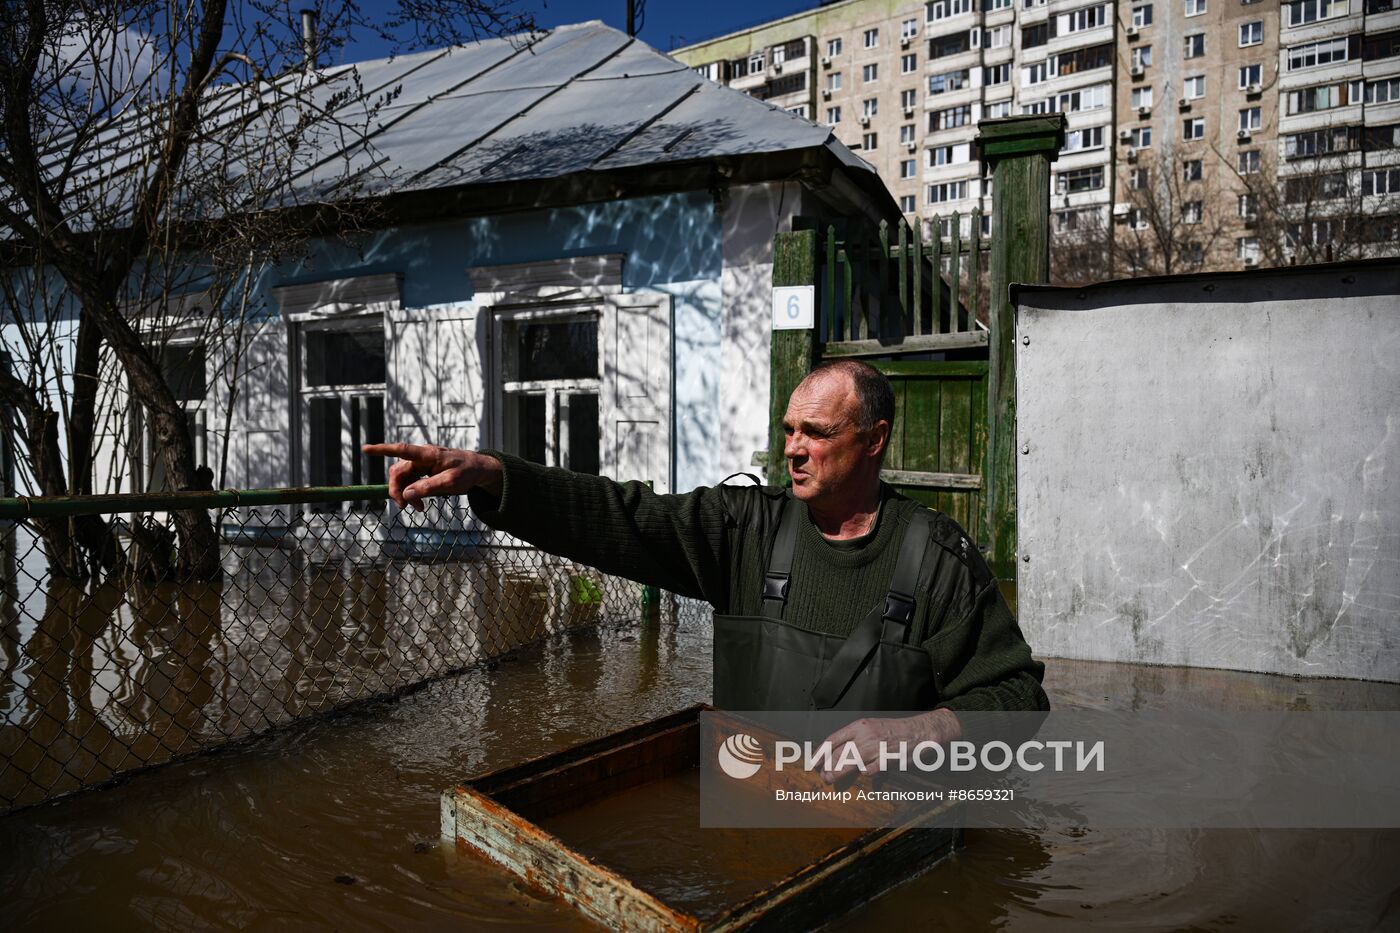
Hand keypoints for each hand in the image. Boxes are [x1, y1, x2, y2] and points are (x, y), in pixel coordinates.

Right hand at [361, 443, 502, 510]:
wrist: (478, 469)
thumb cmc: (466, 472)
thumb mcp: (450, 483)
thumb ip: (428, 488)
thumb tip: (406, 494)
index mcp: (428, 455)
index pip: (402, 450)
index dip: (382, 450)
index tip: (365, 449)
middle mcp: (422, 457)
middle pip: (398, 471)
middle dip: (397, 490)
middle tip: (405, 507)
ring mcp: (421, 463)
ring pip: (402, 478)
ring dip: (405, 494)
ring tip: (418, 508)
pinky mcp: (423, 470)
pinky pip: (410, 481)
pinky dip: (411, 493)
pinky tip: (419, 503)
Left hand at [820, 708, 961, 782]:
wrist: (919, 731)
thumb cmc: (894, 732)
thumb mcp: (873, 730)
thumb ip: (857, 742)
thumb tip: (843, 757)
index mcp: (859, 726)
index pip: (833, 739)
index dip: (821, 752)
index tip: (813, 763)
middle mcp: (865, 735)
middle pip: (839, 753)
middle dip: (829, 766)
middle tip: (823, 776)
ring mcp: (876, 747)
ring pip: (851, 762)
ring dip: (839, 772)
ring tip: (831, 779)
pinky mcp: (887, 758)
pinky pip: (871, 769)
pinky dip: (866, 773)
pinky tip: (864, 774)